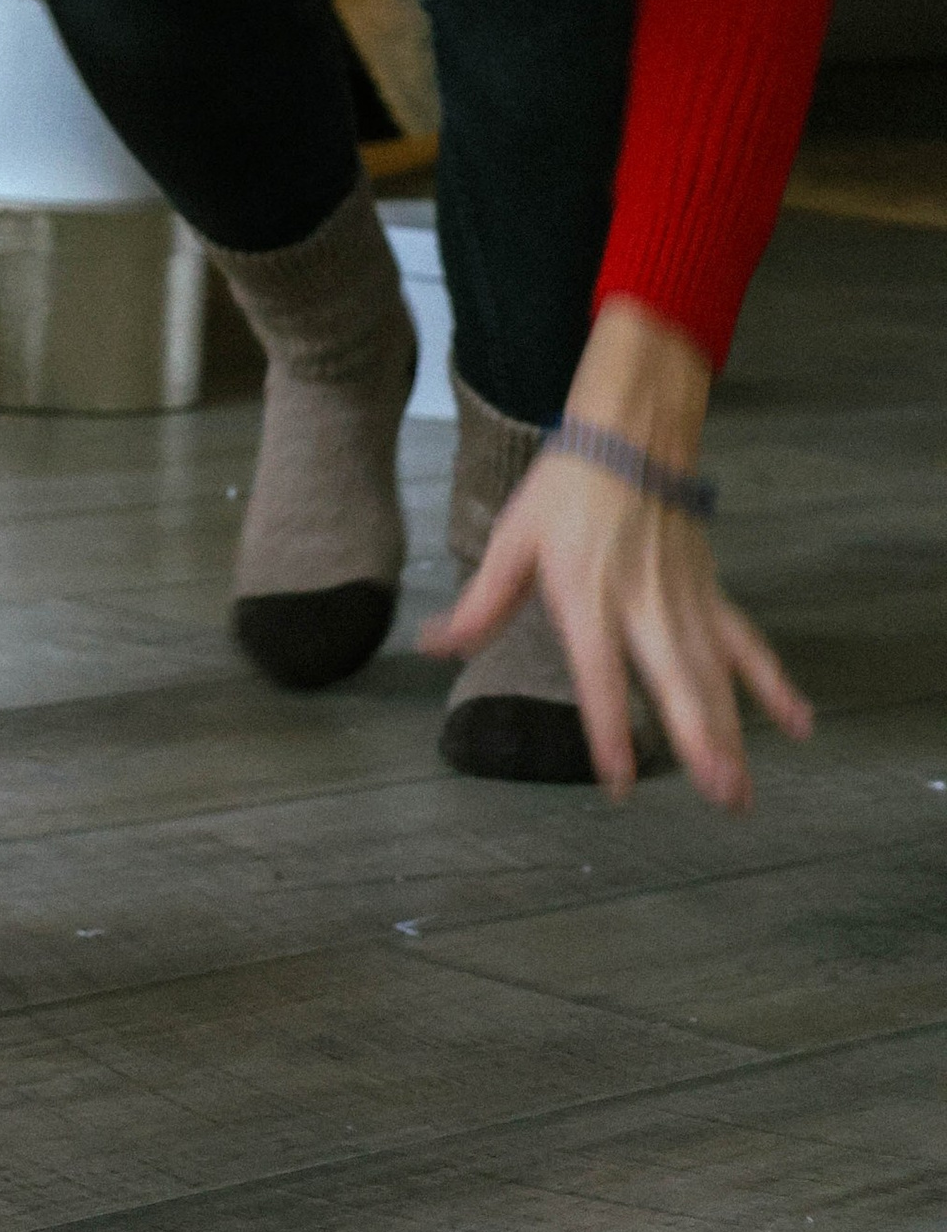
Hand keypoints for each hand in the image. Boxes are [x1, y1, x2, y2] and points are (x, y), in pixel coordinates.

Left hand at [420, 299, 810, 807]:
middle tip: (720, 795)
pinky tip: (799, 722)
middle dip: (699, 739)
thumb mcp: (513, 540)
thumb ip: (481, 603)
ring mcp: (684, 602)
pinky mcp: (710, 593)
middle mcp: (642, 605)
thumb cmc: (564, 489)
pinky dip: (774, 682)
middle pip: (676, 680)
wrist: (628, 436)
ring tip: (740, 790)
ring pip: (713, 676)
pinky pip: (746, 644)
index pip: (600, 674)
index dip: (610, 729)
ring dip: (731, 734)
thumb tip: (431, 646)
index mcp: (587, 595)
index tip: (620, 782)